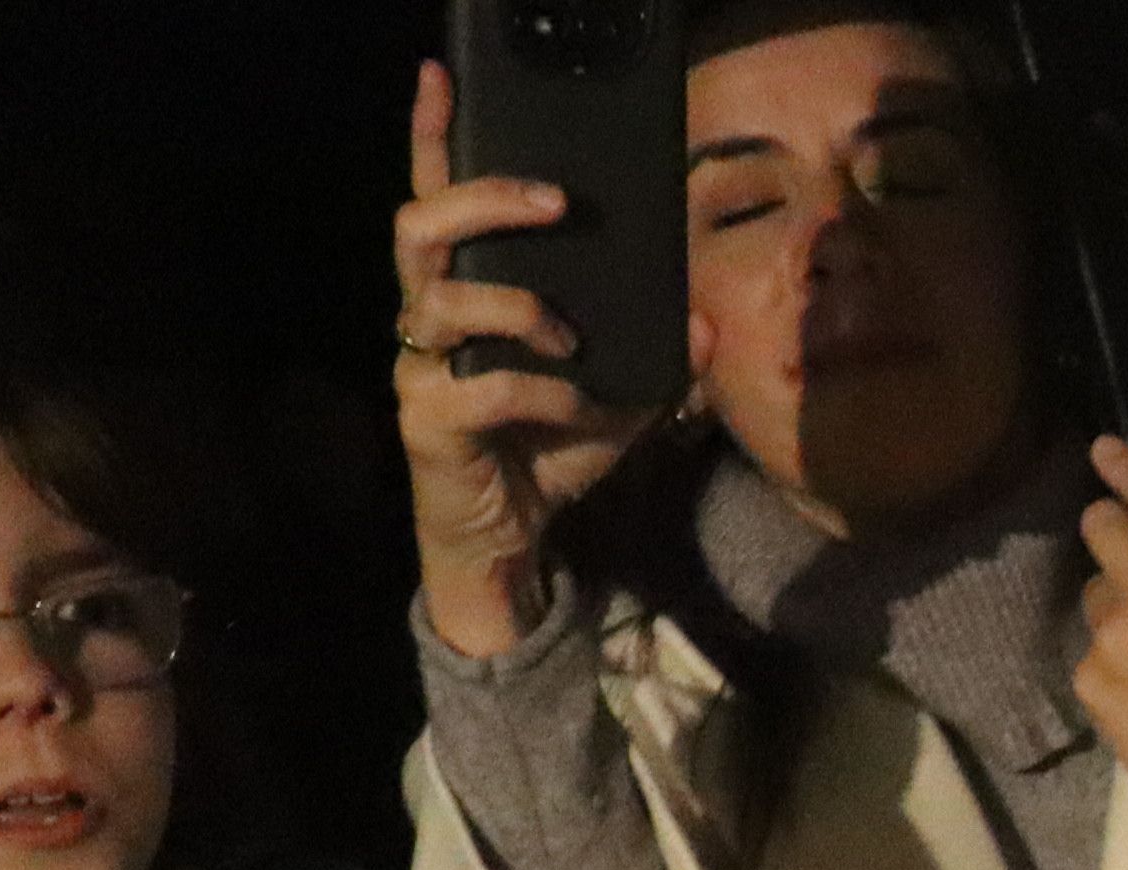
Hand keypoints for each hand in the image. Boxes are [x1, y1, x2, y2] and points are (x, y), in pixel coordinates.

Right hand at [393, 60, 658, 662]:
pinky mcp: (429, 421)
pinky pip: (482, 388)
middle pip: (422, 226)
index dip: (432, 137)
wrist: (511, 536)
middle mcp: (428, 316)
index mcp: (466, 291)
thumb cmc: (549, 448)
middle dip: (489, 200)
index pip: (436, 199)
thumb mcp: (620, 397)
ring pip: (444, 299)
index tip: (442, 76)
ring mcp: (420, 366)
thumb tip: (706, 318)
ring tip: (569, 335)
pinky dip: (541, 393)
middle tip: (557, 202)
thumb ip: (658, 355)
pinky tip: (573, 406)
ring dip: (520, 305)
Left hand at [1072, 437, 1127, 812]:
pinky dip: (1110, 668)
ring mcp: (1111, 632)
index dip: (1125, 471)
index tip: (1100, 449)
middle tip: (1119, 552)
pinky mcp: (1088, 675)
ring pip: (1094, 596)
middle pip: (1100, 528)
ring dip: (1113, 610)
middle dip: (1106, 529)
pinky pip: (1091, 654)